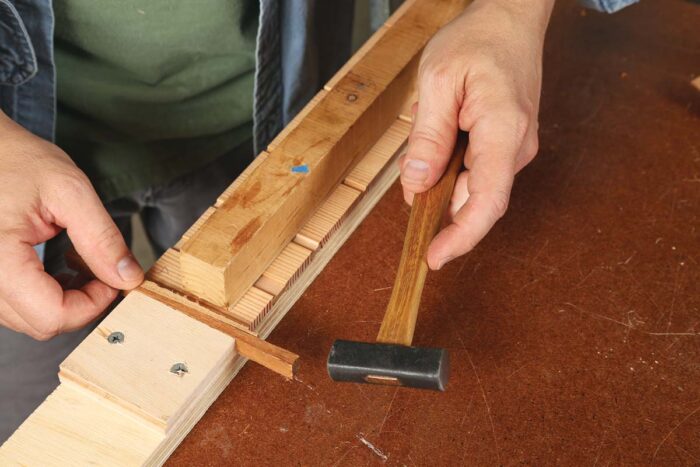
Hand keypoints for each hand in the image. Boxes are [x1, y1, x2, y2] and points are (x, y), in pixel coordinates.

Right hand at [0, 112, 143, 339]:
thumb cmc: (16, 159)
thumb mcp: (70, 191)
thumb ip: (101, 238)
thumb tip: (128, 278)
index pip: (51, 315)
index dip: (92, 304)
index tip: (112, 279)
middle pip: (40, 323)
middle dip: (80, 304)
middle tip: (99, 270)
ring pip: (27, 319)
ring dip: (62, 301)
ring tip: (76, 263)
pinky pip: (14, 305)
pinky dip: (43, 294)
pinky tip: (56, 267)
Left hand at [401, 0, 554, 268]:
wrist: (510, 20)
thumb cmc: (478, 40)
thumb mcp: (438, 81)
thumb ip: (428, 136)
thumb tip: (417, 184)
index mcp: (503, 131)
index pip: (487, 202)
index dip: (461, 237)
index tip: (434, 257)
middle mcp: (517, 147)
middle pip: (478, 200)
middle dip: (441, 208)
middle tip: (412, 188)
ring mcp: (516, 148)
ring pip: (475, 188)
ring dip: (444, 185)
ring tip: (426, 149)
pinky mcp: (508, 146)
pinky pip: (478, 173)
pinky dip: (452, 173)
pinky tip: (439, 149)